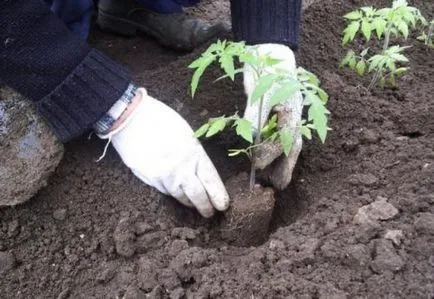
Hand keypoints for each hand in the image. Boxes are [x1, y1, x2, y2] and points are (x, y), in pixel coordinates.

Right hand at [100, 88, 228, 216]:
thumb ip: (194, 153)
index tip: (223, 205)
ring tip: (192, 204)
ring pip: (179, 195)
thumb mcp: (186, 133)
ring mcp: (163, 176)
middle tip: (209, 213)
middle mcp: (180, 169)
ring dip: (187, 201)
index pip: (210, 181)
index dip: (218, 195)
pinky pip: (163, 190)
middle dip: (205, 206)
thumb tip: (200, 169)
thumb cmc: (160, 119)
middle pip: (197, 195)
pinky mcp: (148, 178)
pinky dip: (171, 191)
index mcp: (194, 154)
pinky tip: (174, 190)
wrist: (130, 118)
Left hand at [243, 44, 302, 189]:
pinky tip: (268, 160)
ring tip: (274, 180)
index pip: (283, 141)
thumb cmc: (266, 70)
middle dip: (284, 167)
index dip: (269, 155)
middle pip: (291, 148)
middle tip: (278, 186)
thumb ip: (256, 115)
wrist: (268, 52)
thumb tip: (253, 137)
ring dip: (281, 162)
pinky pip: (279, 138)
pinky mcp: (277, 117)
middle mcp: (293, 118)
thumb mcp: (260, 92)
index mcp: (292, 113)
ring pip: (287, 145)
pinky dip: (274, 151)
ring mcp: (286, 119)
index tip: (256, 166)